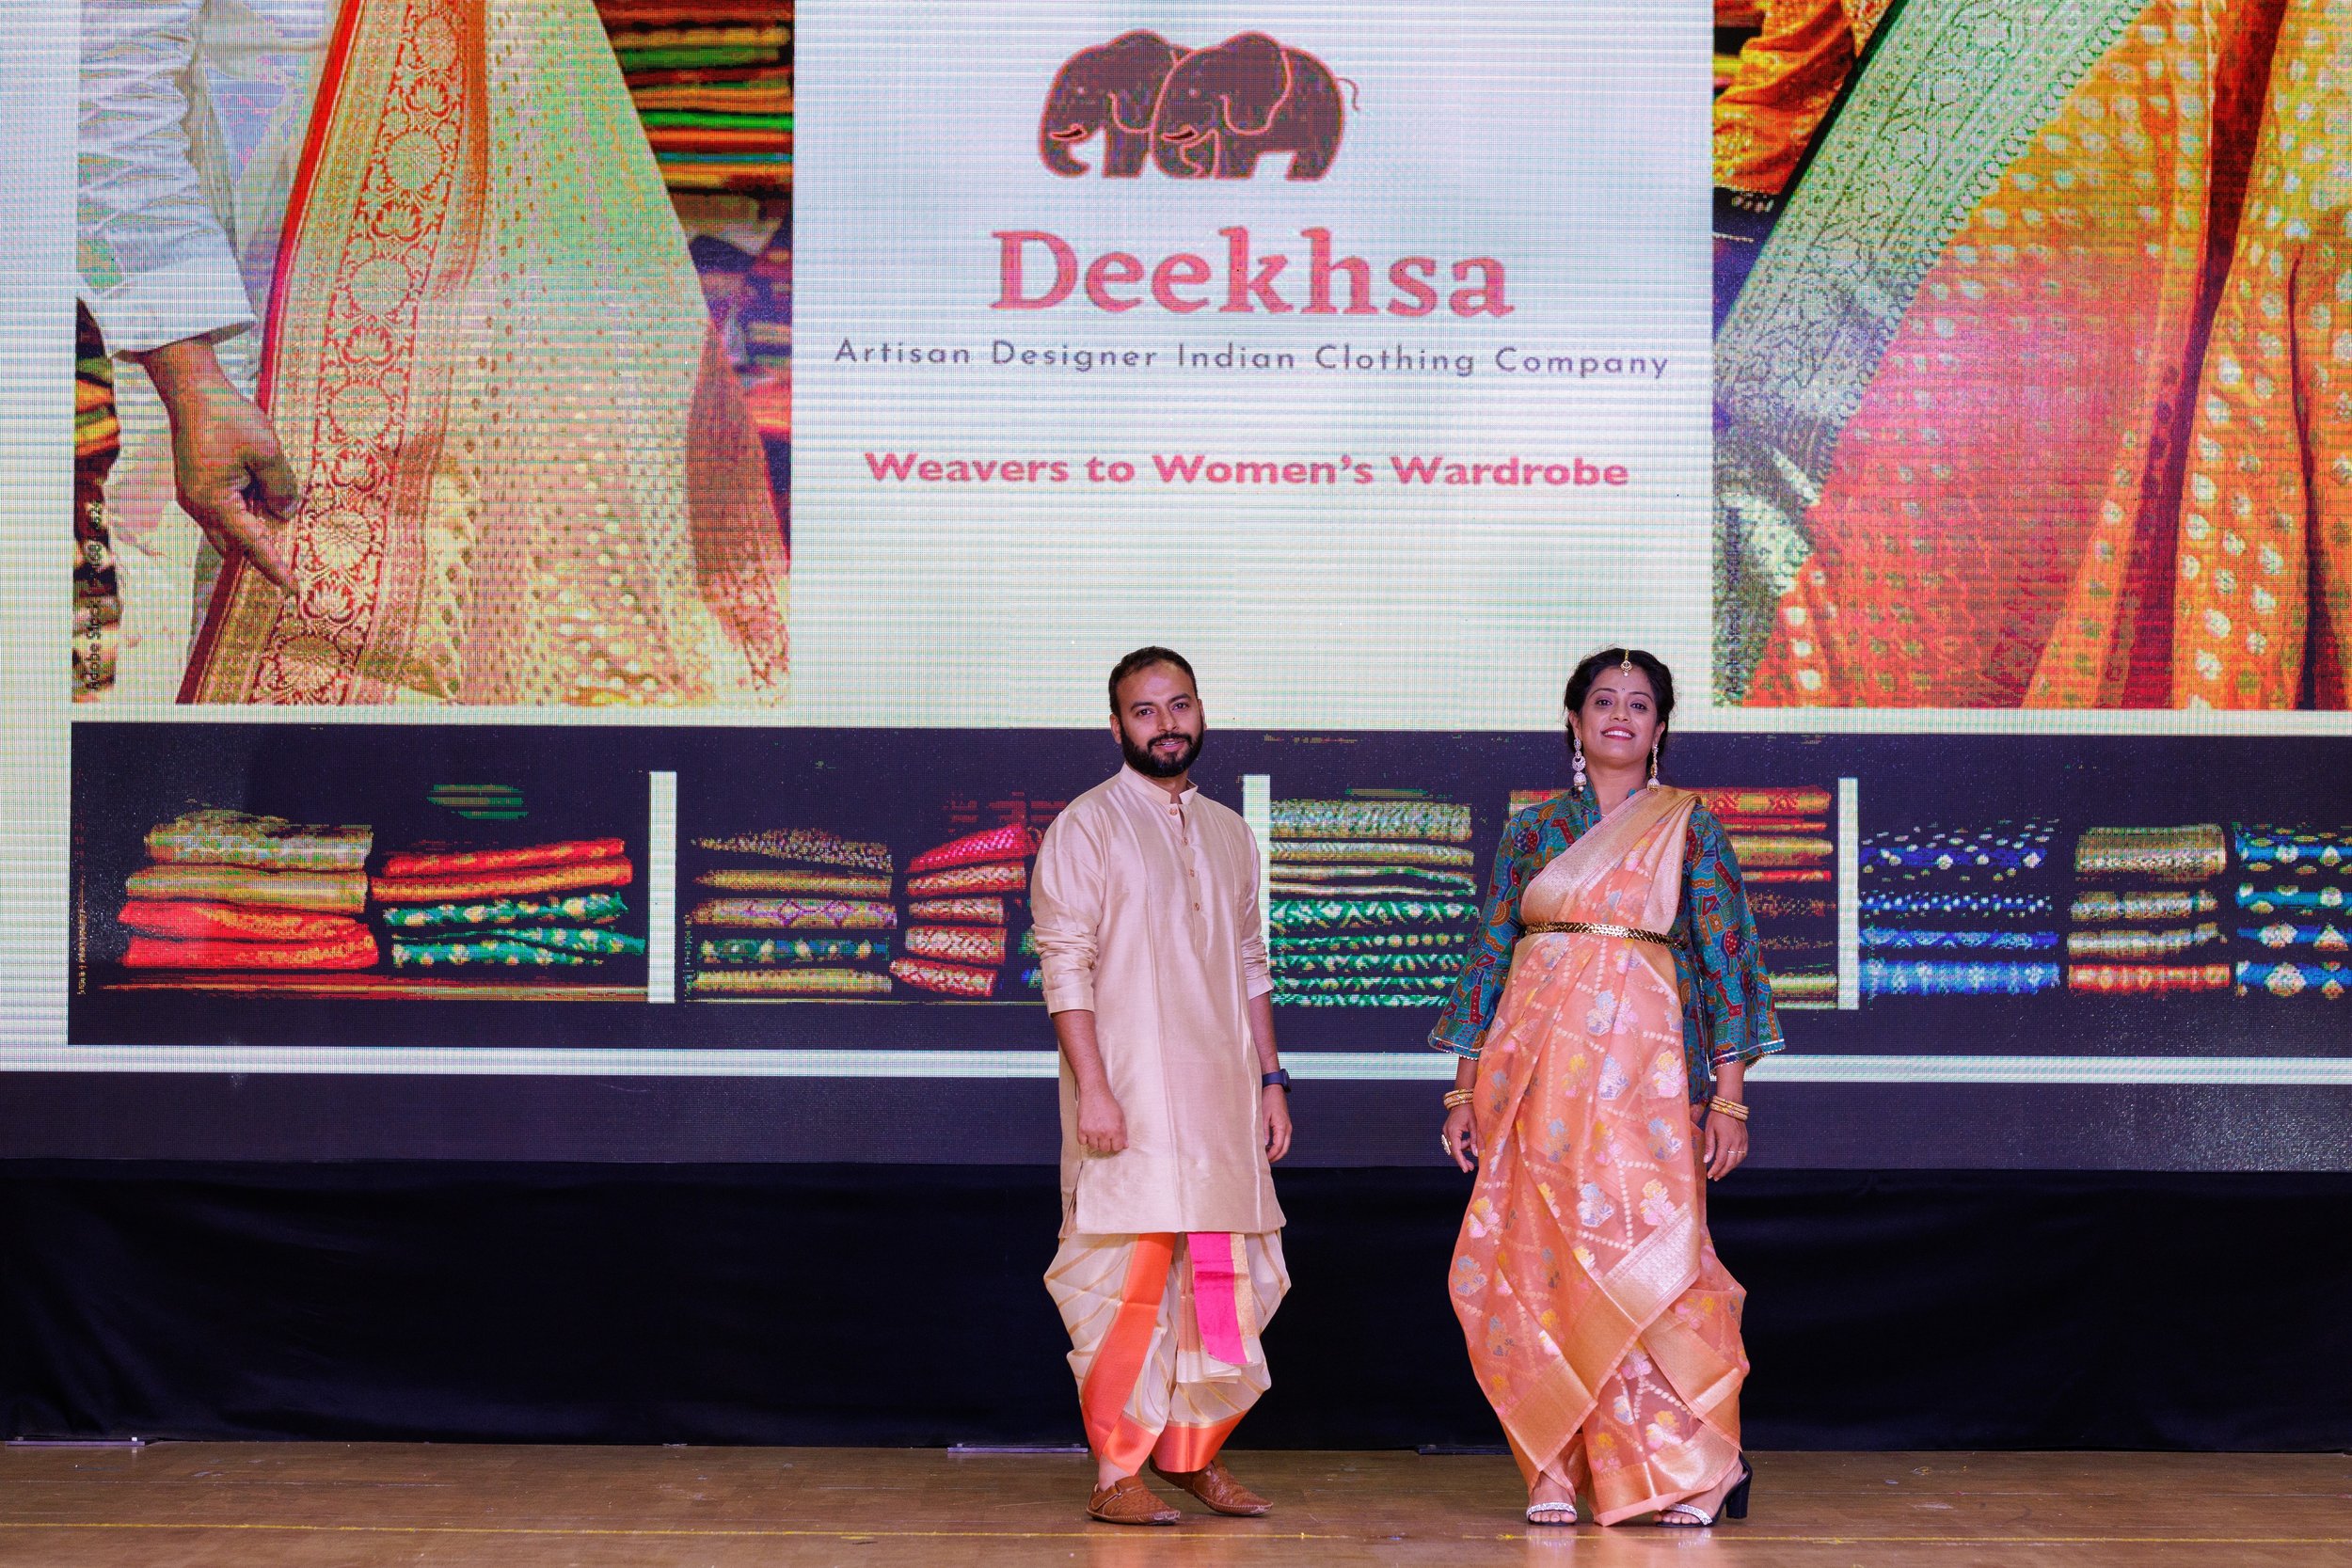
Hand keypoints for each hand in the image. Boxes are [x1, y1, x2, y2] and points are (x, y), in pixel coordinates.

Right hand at [139, 339, 299, 591]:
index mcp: (214, 502)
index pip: (251, 545)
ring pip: (229, 528)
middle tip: (294, 562)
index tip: (292, 589)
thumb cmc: (228, 418)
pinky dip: (245, 513)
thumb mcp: (267, 452)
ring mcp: (194, 497)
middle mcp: (199, 506)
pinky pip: (223, 511)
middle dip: (263, 552)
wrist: (193, 391)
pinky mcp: (196, 485)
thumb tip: (285, 514)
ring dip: (254, 529)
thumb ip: (280, 487)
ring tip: (282, 521)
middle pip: (236, 544)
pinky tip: (265, 500)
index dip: (274, 567)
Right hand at [1075, 1084, 1126, 1155]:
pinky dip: (1084, 1139)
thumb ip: (1123, 1132)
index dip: (1116, 1144)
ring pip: (1094, 1146)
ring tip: (1096, 1132)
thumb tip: (1125, 1145)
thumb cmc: (1108, 1103)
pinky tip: (1088, 1132)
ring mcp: (1092, 1131)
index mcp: (1115, 1130)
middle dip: (1105, 1143)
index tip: (1113, 1140)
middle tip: (1104, 1135)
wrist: (1095, 1092)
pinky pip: (1082, 1142)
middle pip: (1105, 1149)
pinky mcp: (1081, 1129)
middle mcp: (1104, 1132)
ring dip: (1095, 1141)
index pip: (1117, 1148)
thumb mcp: (1120, 1116)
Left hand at [1261, 1086, 1291, 1161]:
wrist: (1274, 1088)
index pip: (1279, 1147)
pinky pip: (1283, 1139)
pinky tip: (1268, 1146)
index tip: (1264, 1160)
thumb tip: (1264, 1145)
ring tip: (1265, 1155)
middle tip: (1265, 1162)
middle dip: (1276, 1157)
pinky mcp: (1285, 1125)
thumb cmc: (1268, 1099)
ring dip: (1277, 1152)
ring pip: (1285, 1145)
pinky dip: (1277, 1145)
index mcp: (1282, 1127)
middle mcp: (1288, 1128)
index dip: (1271, 1155)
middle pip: (1284, 1149)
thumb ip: (1264, 1131)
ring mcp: (1287, 1127)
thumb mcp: (1263, 1116)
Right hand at [1442, 1104, 1477, 1172]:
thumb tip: (1476, 1154)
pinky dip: (1461, 1144)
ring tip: (1474, 1146)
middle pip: (1453, 1150)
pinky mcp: (1448, 1130)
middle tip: (1471, 1167)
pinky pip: (1454, 1141)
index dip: (1461, 1161)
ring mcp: (1446, 1131)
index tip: (1465, 1169)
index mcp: (1453, 1130)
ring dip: (1463, 1150)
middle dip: (1462, 1158)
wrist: (1462, 1099)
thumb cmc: (1470, 1110)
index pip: (1456, 1150)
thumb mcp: (1475, 1125)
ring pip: (1453, 1146)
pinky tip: (1469, 1141)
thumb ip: (1475, 1140)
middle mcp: (1447, 1132)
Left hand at [1702, 1113, 1747, 1180]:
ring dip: (1730, 1168)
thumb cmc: (1717, 1117)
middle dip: (1722, 1172)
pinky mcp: (1745, 1139)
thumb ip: (1709, 1146)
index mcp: (1726, 1140)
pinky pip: (1743, 1154)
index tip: (1710, 1175)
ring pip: (1738, 1160)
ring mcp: (1742, 1141)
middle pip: (1730, 1163)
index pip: (1721, 1160)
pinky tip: (1731, 1163)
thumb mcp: (1709, 1130)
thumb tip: (1706, 1160)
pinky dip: (1737, 1161)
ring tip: (1721, 1172)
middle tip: (1715, 1177)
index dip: (1715, 1169)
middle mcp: (1736, 1142)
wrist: (1730, 1106)